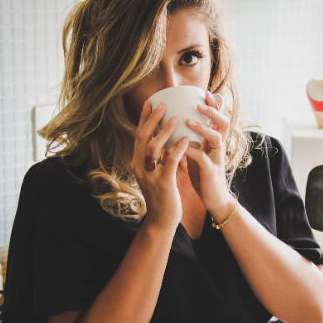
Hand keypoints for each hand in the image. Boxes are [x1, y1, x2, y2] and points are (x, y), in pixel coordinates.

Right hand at [130, 100, 189, 230]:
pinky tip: (185, 140)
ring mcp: (150, 176)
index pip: (138, 137)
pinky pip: (169, 162)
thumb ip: (157, 158)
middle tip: (162, 104)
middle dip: (152, 119)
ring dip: (165, 131)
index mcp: (137, 164)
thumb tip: (164, 140)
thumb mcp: (156, 174)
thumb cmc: (162, 196)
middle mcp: (140, 167)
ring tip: (176, 118)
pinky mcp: (163, 183)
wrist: (162, 220)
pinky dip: (177, 149)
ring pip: (154, 147)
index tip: (150, 102)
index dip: (143, 119)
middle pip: (143, 138)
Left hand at [183, 89, 232, 211]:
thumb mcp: (199, 154)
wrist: (213, 200)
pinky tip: (181, 147)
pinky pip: (203, 158)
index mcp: (215, 143)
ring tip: (189, 121)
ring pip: (216, 138)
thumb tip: (178, 126)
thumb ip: (194, 141)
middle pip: (224, 123)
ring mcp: (216, 159)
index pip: (218, 118)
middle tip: (200, 103)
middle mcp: (218, 148)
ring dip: (203, 128)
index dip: (214, 105)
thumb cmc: (203, 176)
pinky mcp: (211, 172)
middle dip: (213, 111)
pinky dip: (192, 151)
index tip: (204, 92)